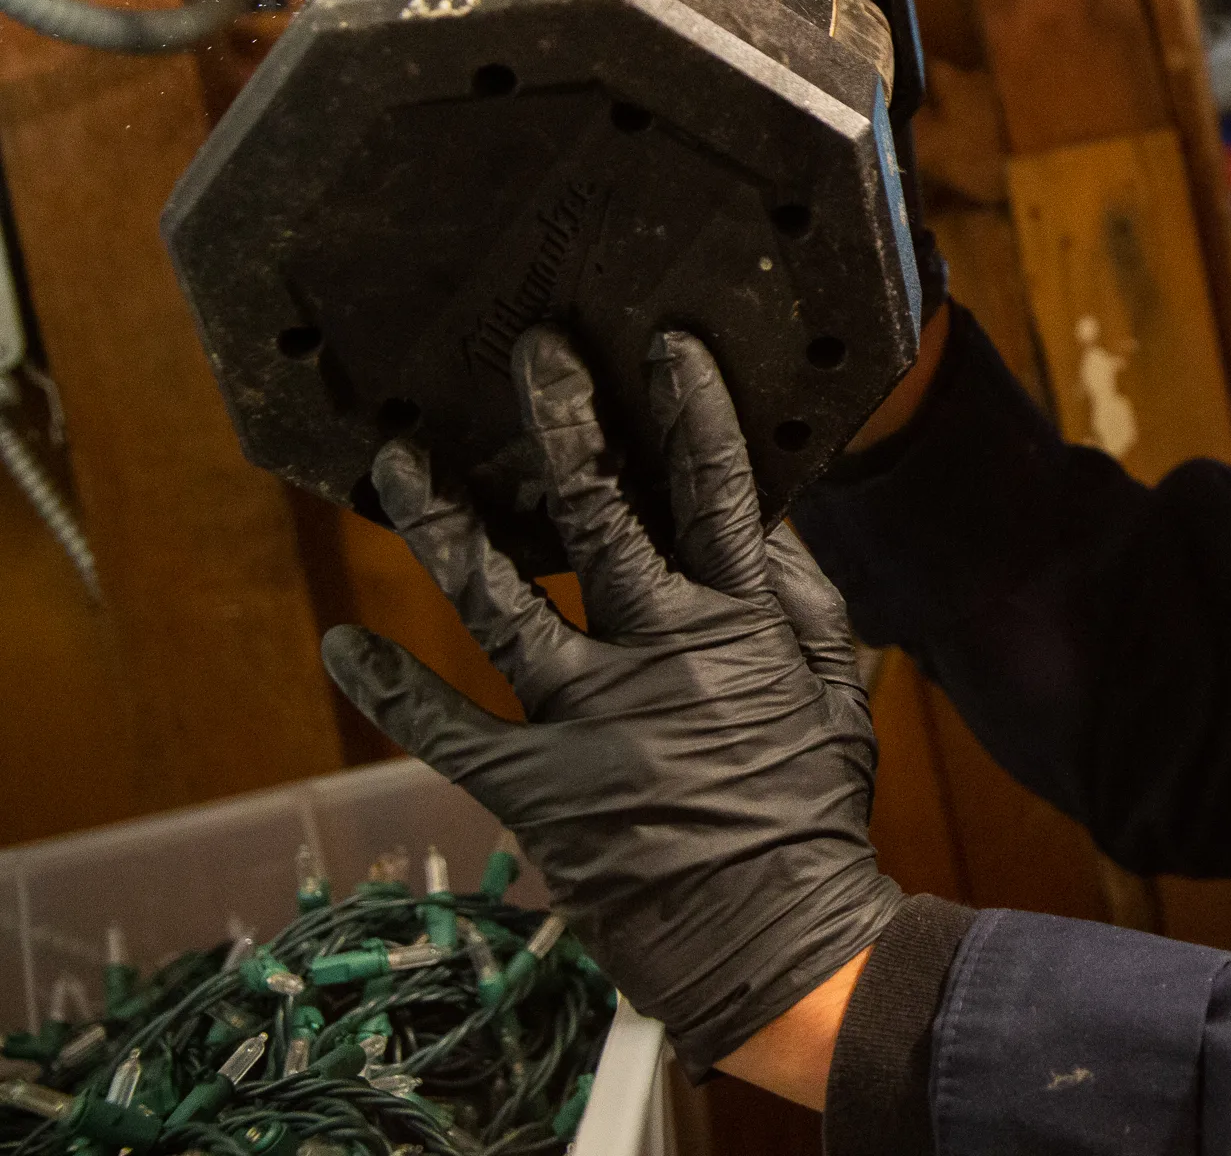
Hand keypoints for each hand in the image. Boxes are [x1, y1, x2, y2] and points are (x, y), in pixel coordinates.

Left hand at [322, 327, 902, 1075]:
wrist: (773, 937)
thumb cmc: (810, 814)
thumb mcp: (835, 692)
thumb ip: (802, 600)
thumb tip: (772, 515)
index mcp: (742, 626)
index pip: (714, 492)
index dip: (690, 411)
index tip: (664, 347)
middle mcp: (659, 653)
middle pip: (598, 514)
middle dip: (564, 425)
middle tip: (533, 357)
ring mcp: (588, 717)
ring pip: (499, 599)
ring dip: (443, 526)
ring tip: (399, 463)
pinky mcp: (534, 785)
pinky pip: (447, 727)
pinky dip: (388, 687)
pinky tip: (341, 643)